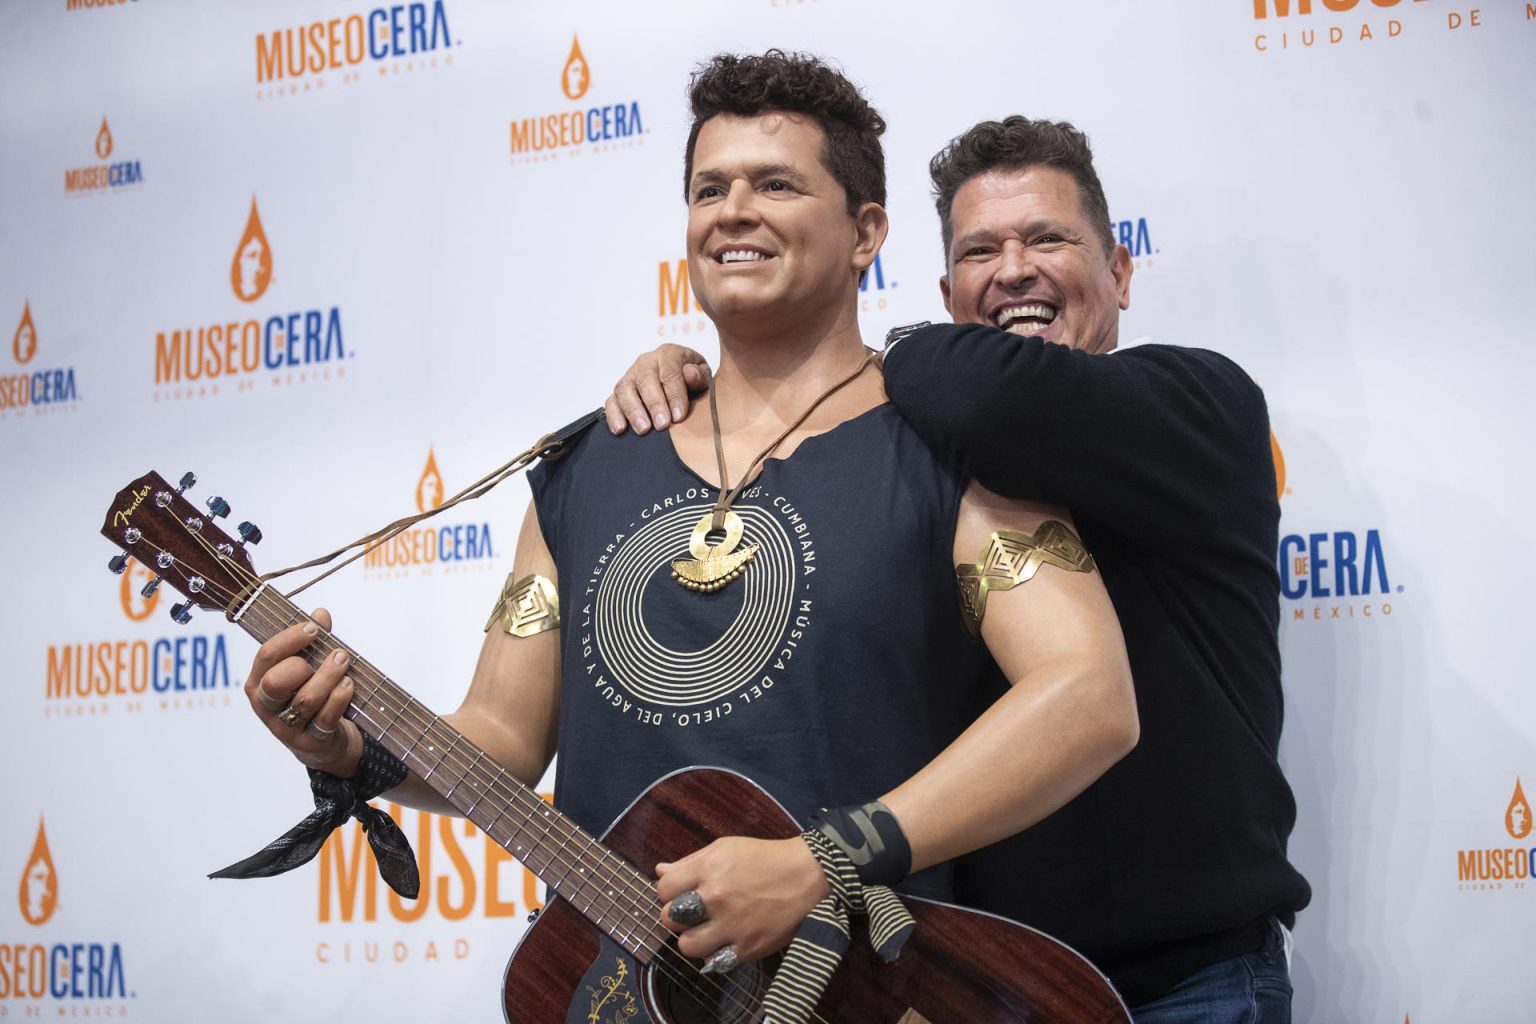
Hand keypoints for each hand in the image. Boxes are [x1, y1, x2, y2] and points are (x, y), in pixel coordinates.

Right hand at [244, 608, 362, 776]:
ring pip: (306, 699)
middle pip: (276, 682)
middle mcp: (266, 706)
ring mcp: (286, 727)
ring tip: (344, 663)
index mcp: (257, 682)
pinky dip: (340, 697)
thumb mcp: (307, 666)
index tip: (313, 628)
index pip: (266, 655)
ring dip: (330, 676)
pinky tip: (349, 684)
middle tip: (333, 652)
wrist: (322, 742)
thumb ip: (313, 640)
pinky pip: (325, 717)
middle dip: (306, 663)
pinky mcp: (309, 742)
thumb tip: (320, 613)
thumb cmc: (310, 694)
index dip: (290, 638)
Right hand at [604, 344, 710, 434]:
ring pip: (625, 389)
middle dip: (654, 404)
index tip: (679, 417)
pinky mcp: (619, 392)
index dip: (674, 394)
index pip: (670, 372)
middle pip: (645, 380)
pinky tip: (620, 430)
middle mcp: (646, 362)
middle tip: (662, 425)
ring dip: (633, 410)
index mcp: (668, 354)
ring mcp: (630, 376)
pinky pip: (611, 401)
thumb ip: (700, 376)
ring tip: (643, 430)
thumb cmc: (693, 382)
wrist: (682, 382)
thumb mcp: (703, 376)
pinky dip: (613, 415)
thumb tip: (689, 374)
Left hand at [655, 836, 828, 962]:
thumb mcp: (725, 848)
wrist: (808, 875)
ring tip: (707, 930)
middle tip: (693, 913)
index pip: (663, 889)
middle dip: (677, 916)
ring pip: (687, 946)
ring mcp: (732, 925)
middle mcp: (716, 897)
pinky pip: (713, 962)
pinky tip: (724, 941)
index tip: (682, 893)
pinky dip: (715, 954)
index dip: (669, 892)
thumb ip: (690, 862)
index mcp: (709, 869)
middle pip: (669, 919)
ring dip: (692, 939)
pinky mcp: (748, 948)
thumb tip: (660, 871)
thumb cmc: (765, 858)